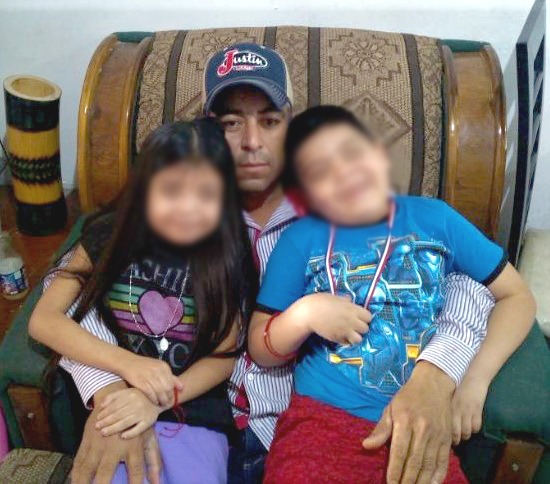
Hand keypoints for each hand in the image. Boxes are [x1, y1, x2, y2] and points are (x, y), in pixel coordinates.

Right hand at [71, 385, 161, 483]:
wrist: (120, 397)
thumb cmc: (137, 422)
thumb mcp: (148, 438)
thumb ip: (153, 461)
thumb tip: (157, 482)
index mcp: (133, 446)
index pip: (135, 471)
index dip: (135, 483)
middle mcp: (114, 446)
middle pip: (105, 472)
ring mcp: (98, 443)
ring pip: (87, 467)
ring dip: (82, 481)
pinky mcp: (87, 440)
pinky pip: (79, 459)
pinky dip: (74, 472)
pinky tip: (73, 480)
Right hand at [117, 353, 182, 406]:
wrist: (128, 362)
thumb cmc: (144, 366)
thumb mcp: (159, 367)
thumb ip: (171, 377)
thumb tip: (182, 387)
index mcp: (164, 367)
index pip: (172, 383)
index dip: (173, 393)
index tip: (171, 399)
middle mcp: (158, 371)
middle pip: (167, 389)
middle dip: (168, 398)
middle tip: (167, 403)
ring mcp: (150, 377)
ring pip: (160, 393)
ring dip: (162, 400)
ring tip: (161, 404)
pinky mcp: (141, 383)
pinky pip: (151, 394)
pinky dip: (153, 399)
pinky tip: (154, 401)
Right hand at [292, 293, 370, 344]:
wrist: (308, 314)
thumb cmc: (320, 302)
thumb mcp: (335, 298)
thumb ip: (345, 300)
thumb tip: (350, 300)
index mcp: (352, 309)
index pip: (369, 316)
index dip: (365, 317)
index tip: (359, 316)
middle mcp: (351, 321)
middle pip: (366, 328)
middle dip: (361, 327)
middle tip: (354, 324)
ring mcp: (345, 331)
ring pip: (359, 339)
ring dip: (356, 336)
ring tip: (349, 332)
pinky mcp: (338, 339)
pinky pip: (348, 343)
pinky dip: (346, 341)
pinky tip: (341, 335)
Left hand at [362, 362, 454, 483]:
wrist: (434, 384)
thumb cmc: (408, 397)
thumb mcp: (391, 408)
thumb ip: (381, 429)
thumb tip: (366, 446)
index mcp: (405, 421)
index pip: (399, 451)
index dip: (395, 470)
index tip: (390, 483)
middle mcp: (422, 429)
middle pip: (414, 461)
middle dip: (407, 480)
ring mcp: (437, 434)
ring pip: (429, 464)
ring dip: (421, 481)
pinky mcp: (447, 438)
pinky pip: (443, 460)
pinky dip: (438, 475)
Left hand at [451, 374, 488, 443]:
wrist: (473, 377)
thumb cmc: (459, 386)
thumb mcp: (449, 396)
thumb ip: (445, 407)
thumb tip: (439, 420)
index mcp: (447, 406)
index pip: (444, 425)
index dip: (444, 435)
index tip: (444, 438)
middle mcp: (456, 409)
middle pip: (455, 432)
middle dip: (455, 439)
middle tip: (455, 440)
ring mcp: (467, 410)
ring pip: (466, 432)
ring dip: (466, 435)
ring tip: (464, 433)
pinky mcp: (478, 410)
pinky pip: (476, 426)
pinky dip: (474, 428)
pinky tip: (472, 425)